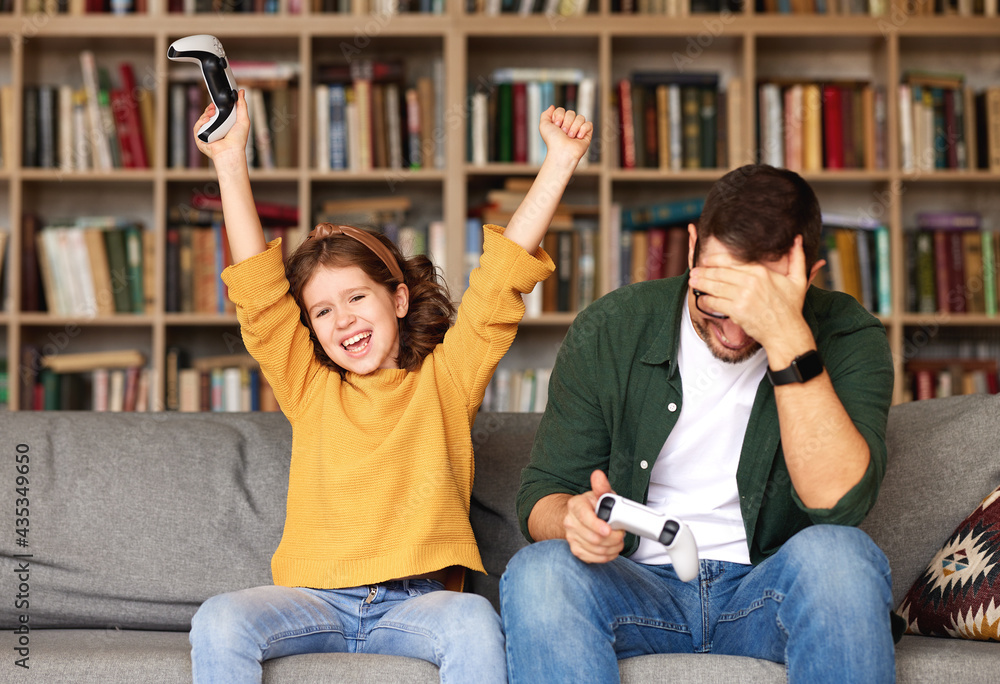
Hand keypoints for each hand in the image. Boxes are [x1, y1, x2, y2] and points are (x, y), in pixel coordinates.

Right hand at [193, 88, 249, 164]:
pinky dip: (200, 122)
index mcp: (224, 126)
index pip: (217, 113)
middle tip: (213, 107)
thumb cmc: (239, 140)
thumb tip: (242, 92)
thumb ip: (242, 105)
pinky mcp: (201, 139)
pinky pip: (197, 128)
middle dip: (209, 109)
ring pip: (202, 120)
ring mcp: (208, 135)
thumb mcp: (243, 119)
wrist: (231, 151)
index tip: (216, 103)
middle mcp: (216, 130)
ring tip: (211, 113)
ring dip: (205, 114)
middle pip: (208, 115)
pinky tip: (207, 120)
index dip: (215, 107)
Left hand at [539, 105, 592, 168]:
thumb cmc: (552, 141)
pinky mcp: (587, 134)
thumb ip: (545, 114)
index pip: (562, 110)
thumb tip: (552, 106)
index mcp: (559, 123)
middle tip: (563, 132)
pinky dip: (583, 130)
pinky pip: (589, 124)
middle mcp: (569, 125)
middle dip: (567, 122)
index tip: (556, 125)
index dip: (559, 116)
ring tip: (570, 137)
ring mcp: (578, 129)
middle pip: (571, 112)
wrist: (561, 152)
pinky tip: (578, 137)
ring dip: (574, 127)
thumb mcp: (544, 125)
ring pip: (580, 117)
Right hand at [563, 470, 624, 563]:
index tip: (608, 530)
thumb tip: (598, 475)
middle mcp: (570, 522)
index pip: (584, 517)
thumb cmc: (594, 505)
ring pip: (595, 549)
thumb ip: (601, 486)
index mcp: (575, 505)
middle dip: (613, 538)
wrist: (581, 517)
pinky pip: (593, 558)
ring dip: (612, 547)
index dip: (597, 525)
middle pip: (593, 537)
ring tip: (618, 541)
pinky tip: (611, 549)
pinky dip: (606, 556)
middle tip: (621, 533)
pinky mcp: (576, 550)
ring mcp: (571, 537)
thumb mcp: (600, 494)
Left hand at [688, 235, 822, 355]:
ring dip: (701, 284)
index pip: (732, 261)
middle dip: (703, 271)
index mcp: (761, 271)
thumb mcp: (798, 280)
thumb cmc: (790, 308)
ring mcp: (742, 296)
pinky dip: (705, 300)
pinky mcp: (736, 310)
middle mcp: (750, 281)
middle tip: (694, 272)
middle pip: (719, 273)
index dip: (715, 260)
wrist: (786, 332)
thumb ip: (797, 257)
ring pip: (714, 286)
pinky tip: (701, 299)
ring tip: (693, 282)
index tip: (706, 260)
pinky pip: (714, 302)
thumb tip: (798, 239)